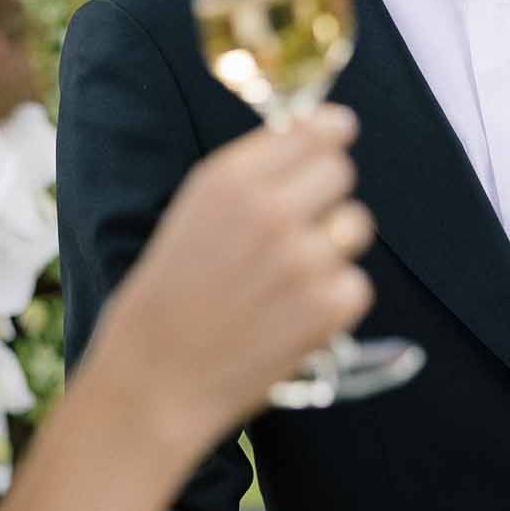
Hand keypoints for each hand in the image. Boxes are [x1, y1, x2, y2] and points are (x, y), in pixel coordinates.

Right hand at [99, 105, 374, 445]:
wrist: (154, 381)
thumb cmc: (166, 299)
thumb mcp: (193, 214)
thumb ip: (251, 177)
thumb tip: (313, 138)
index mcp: (230, 179)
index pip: (316, 129)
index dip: (328, 135)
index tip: (333, 139)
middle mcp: (271, 210)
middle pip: (342, 172)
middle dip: (327, 196)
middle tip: (300, 228)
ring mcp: (304, 259)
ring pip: (355, 226)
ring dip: (331, 249)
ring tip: (287, 280)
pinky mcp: (327, 307)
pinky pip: (356, 285)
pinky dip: (332, 302)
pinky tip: (290, 317)